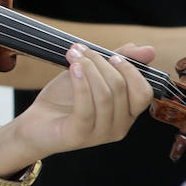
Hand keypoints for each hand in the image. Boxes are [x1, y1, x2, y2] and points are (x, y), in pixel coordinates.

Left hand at [14, 43, 155, 158]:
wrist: (35, 123)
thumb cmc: (65, 99)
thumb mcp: (93, 75)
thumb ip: (119, 62)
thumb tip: (150, 50)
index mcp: (126, 113)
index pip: (144, 93)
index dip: (130, 70)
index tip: (110, 54)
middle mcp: (119, 127)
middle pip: (121, 89)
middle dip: (101, 63)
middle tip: (81, 49)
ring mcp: (100, 134)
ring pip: (105, 96)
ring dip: (89, 69)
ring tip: (73, 55)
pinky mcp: (80, 136)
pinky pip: (86, 107)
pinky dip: (81, 84)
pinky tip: (73, 68)